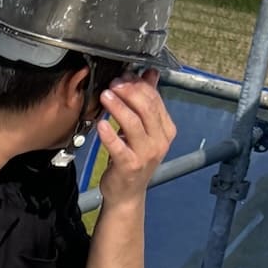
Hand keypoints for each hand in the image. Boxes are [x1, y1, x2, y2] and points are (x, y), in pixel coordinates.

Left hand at [94, 75, 175, 207]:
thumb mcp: (144, 130)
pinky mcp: (129, 166)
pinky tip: (100, 124)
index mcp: (166, 129)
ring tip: (105, 95)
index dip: (138, 85)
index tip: (124, 76)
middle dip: (129, 92)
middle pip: (146, 108)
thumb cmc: (134, 158)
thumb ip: (147, 102)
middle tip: (113, 83)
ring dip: (118, 107)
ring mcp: (146, 154)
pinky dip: (109, 134)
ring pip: (133, 123)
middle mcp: (160, 141)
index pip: (155, 100)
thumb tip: (151, 74)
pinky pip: (118, 146)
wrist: (127, 194)